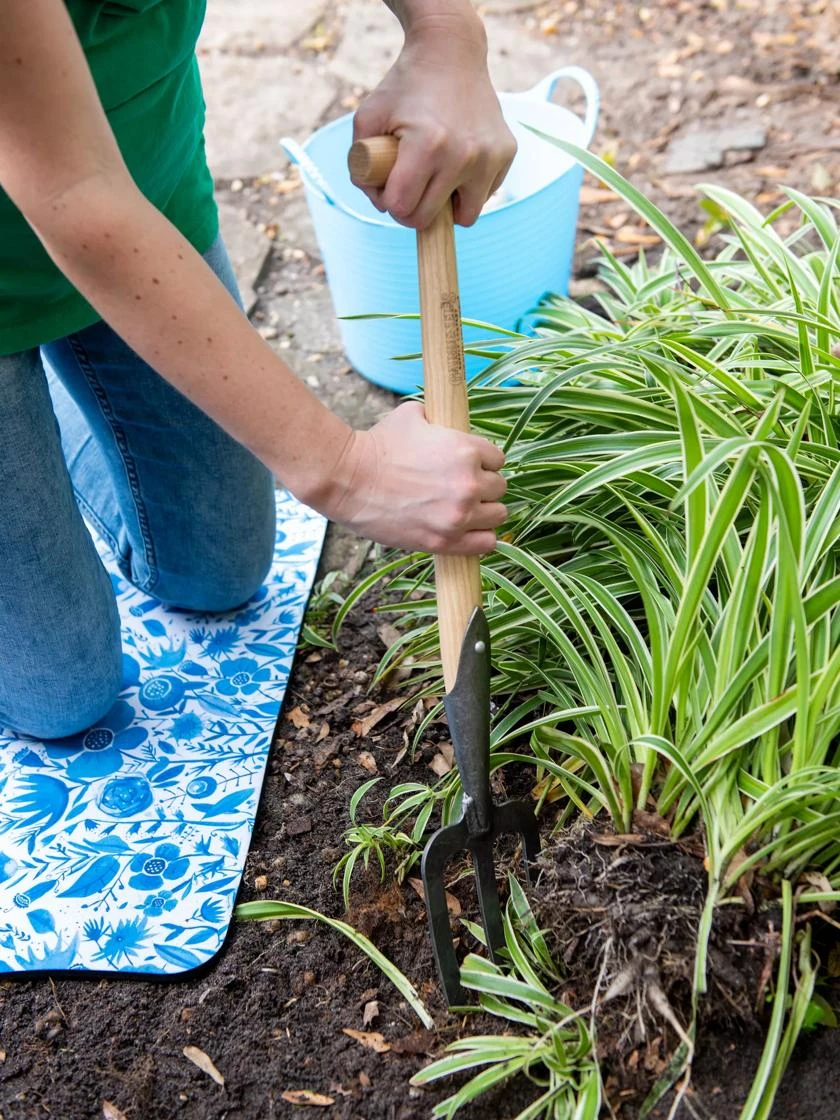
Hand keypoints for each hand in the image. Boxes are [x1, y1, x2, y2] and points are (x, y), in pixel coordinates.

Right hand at [325, 402, 506, 553]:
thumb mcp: (412, 416)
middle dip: (483, 486)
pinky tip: (466, 530)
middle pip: (500, 488)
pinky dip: (480, 537)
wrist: (348, 480)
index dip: (483, 462)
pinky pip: (486, 543)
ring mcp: (459, 515)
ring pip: (498, 515)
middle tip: (461, 488)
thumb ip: (438, 420)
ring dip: (484, 512)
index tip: (469, 467)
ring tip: (464, 509)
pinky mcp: (445, 541)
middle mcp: (469, 484)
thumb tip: (444, 421)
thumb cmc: (377, 445)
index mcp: (466, 451)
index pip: (498, 459)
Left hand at [352, 11, 515, 229]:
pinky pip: (484, 195)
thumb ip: (359, 166)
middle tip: (410, 186)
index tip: (389, 188)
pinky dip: (469, 188)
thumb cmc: (404, 87)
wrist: (451, 52)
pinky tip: (459, 161)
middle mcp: (464, 155)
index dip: (389, 203)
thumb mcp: (368, 117)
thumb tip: (380, 206)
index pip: (402, 208)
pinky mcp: (507, 153)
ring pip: (465, 217)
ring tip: (438, 178)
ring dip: (447, 207)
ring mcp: (490, 156)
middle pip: (429, 218)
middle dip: (413, 209)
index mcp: (427, 146)